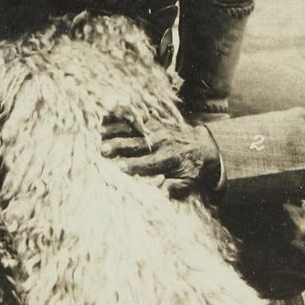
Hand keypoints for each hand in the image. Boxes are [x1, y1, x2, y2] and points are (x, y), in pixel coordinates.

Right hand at [100, 110, 217, 198]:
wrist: (204, 145)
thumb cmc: (191, 167)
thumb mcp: (187, 182)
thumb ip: (173, 187)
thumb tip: (159, 191)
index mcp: (169, 158)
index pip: (148, 162)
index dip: (133, 165)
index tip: (119, 167)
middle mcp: (162, 141)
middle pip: (137, 144)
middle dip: (119, 146)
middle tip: (103, 149)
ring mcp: (158, 128)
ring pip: (134, 128)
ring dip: (116, 130)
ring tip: (100, 132)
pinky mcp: (155, 120)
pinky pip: (138, 115)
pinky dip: (124, 114)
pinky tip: (110, 112)